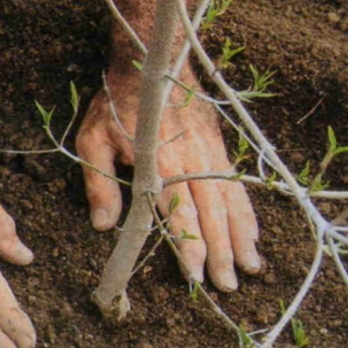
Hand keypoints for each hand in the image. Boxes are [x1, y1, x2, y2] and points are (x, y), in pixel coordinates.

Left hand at [75, 70, 260, 291]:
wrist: (155, 63)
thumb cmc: (118, 105)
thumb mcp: (94, 140)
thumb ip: (99, 184)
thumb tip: (104, 227)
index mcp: (160, 162)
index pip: (179, 211)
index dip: (188, 244)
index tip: (195, 274)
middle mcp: (192, 160)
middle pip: (212, 212)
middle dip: (221, 252)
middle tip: (227, 285)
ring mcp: (210, 153)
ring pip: (231, 201)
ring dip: (242, 237)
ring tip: (252, 268)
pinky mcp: (220, 148)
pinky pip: (237, 185)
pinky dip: (247, 213)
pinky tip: (253, 235)